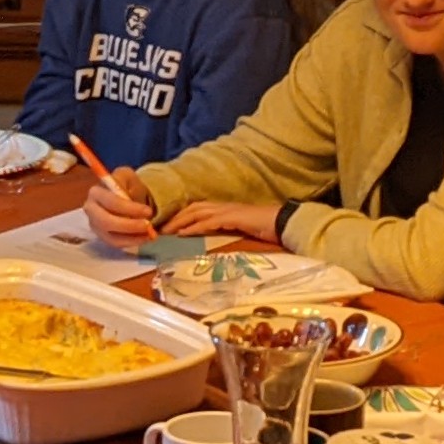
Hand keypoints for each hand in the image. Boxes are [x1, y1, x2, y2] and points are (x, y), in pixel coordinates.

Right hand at [82, 165, 160, 246]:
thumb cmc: (126, 186)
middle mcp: (91, 210)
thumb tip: (135, 202)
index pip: (111, 202)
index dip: (130, 208)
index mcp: (96, 192)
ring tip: (149, 234)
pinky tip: (144, 238)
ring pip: (111, 237)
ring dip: (132, 237)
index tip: (149, 211)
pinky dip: (131, 242)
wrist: (125, 196)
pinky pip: (116, 244)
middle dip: (129, 226)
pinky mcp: (102, 236)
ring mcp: (95, 225)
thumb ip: (133, 186)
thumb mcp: (130, 177)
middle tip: (148, 226)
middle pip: (106, 222)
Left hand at [164, 200, 280, 244]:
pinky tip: (184, 233)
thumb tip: (209, 236)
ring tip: (167, 231)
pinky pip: (209, 221)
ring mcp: (228, 210)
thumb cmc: (265, 227)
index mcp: (224, 209)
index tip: (168, 226)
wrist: (283, 223)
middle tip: (160, 229)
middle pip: (193, 208)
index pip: (197, 209)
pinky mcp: (233, 217)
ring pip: (197, 212)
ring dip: (180, 221)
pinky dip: (195, 227)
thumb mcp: (240, 229)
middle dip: (175, 218)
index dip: (181, 216)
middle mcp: (223, 206)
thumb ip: (225, 229)